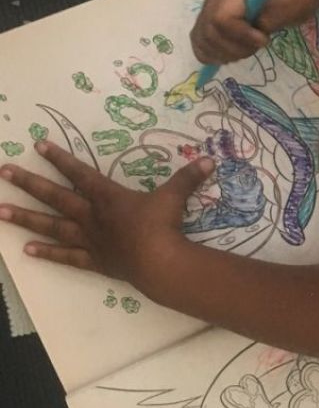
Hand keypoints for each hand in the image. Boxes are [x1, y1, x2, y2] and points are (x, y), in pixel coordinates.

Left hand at [0, 140, 213, 287]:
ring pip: (51, 225)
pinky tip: (26, 249)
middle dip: (28, 183)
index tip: (38, 145)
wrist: (158, 262)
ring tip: (0, 211)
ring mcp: (89, 239)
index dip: (60, 157)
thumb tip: (208, 160)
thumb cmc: (163, 226)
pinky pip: (65, 256)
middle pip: (54, 196)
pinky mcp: (93, 260)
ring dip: (25, 217)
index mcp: (108, 196)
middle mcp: (91, 215)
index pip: (79, 172)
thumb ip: (189, 177)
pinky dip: (47, 253)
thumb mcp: (176, 196)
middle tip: (4, 172)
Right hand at [190, 0, 318, 64]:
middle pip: (208, 31)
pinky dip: (212, 53)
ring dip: (224, 53)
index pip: (221, 18)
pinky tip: (231, 53)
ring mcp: (209, 1)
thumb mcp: (294, 2)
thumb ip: (271, 16)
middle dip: (233, 48)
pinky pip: (199, 40)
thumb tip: (254, 29)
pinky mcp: (209, 14)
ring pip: (201, 38)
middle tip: (255, 47)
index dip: (240, 36)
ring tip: (246, 49)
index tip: (263, 40)